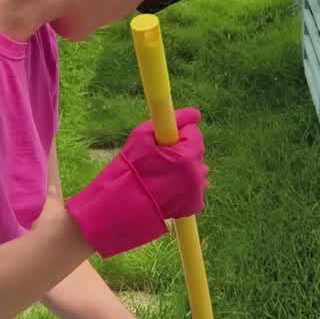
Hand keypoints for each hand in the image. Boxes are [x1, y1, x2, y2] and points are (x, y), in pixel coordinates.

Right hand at [65, 109, 207, 256]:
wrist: (123, 204)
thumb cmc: (130, 167)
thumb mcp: (142, 136)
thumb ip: (172, 120)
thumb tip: (195, 114)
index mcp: (187, 155)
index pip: (193, 133)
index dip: (177, 134)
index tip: (163, 141)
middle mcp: (197, 174)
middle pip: (196, 152)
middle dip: (181, 151)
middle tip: (160, 158)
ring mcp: (197, 191)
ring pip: (195, 170)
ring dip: (184, 168)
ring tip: (162, 174)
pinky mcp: (194, 204)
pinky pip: (194, 187)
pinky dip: (184, 185)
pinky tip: (166, 187)